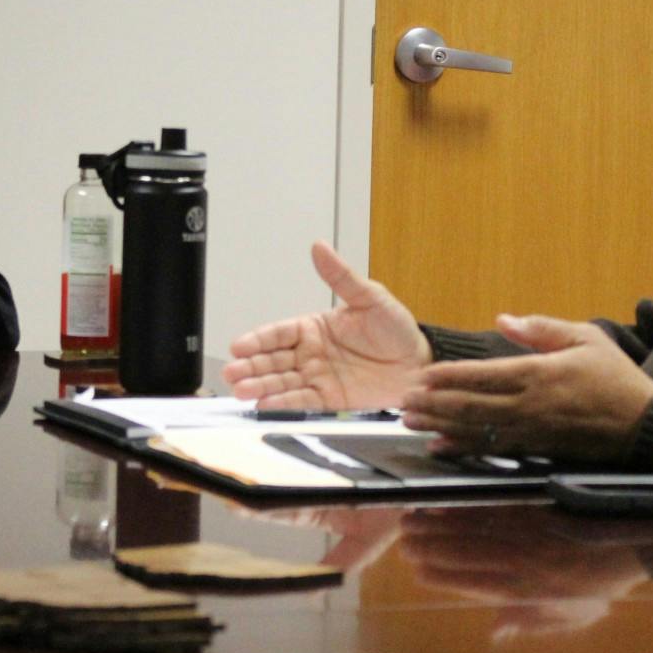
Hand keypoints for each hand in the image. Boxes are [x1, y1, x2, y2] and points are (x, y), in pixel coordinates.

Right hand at [222, 241, 432, 409]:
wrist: (420, 364)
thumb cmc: (397, 329)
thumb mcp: (370, 297)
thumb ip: (341, 277)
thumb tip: (319, 247)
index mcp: (315, 327)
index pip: (279, 333)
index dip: (258, 340)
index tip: (239, 346)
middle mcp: (311, 354)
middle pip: (273, 360)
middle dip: (251, 367)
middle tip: (232, 372)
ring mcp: (319, 377)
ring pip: (282, 382)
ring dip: (261, 387)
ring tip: (241, 391)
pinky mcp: (330, 399)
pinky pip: (303, 401)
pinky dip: (284, 404)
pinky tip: (266, 405)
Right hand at [399, 507, 648, 635]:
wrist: (632, 543)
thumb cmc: (601, 585)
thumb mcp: (570, 616)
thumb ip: (529, 623)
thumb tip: (494, 633)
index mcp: (526, 591)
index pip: (473, 584)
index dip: (443, 578)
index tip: (418, 573)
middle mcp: (520, 561)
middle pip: (466, 553)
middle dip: (431, 547)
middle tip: (404, 541)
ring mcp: (525, 532)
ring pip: (473, 528)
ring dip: (440, 524)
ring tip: (414, 519)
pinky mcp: (532, 506)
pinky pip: (492, 505)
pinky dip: (465, 503)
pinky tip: (446, 499)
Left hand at [401, 314, 652, 460]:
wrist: (645, 425)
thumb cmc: (616, 377)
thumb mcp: (585, 338)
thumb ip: (541, 328)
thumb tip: (503, 319)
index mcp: (540, 374)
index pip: (483, 375)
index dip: (448, 377)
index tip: (421, 376)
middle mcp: (530, 405)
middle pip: (471, 406)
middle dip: (433, 404)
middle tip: (403, 402)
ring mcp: (532, 431)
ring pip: (476, 430)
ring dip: (440, 426)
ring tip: (411, 422)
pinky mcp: (537, 450)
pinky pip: (493, 449)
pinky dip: (463, 449)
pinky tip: (441, 448)